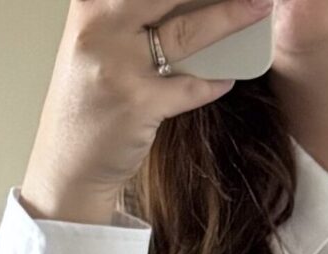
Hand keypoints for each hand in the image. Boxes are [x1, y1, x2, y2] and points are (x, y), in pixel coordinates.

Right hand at [20, 0, 274, 223]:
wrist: (67, 163)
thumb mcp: (97, 41)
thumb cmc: (88, 100)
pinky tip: (230, 77)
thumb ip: (130, 15)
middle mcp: (100, 25)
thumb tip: (189, 3)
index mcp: (90, 3)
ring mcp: (118, 64)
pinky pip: (190, 88)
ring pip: (186, 32)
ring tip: (260, 7)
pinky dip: (214, 82)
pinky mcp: (137, 104)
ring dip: (231, 18)